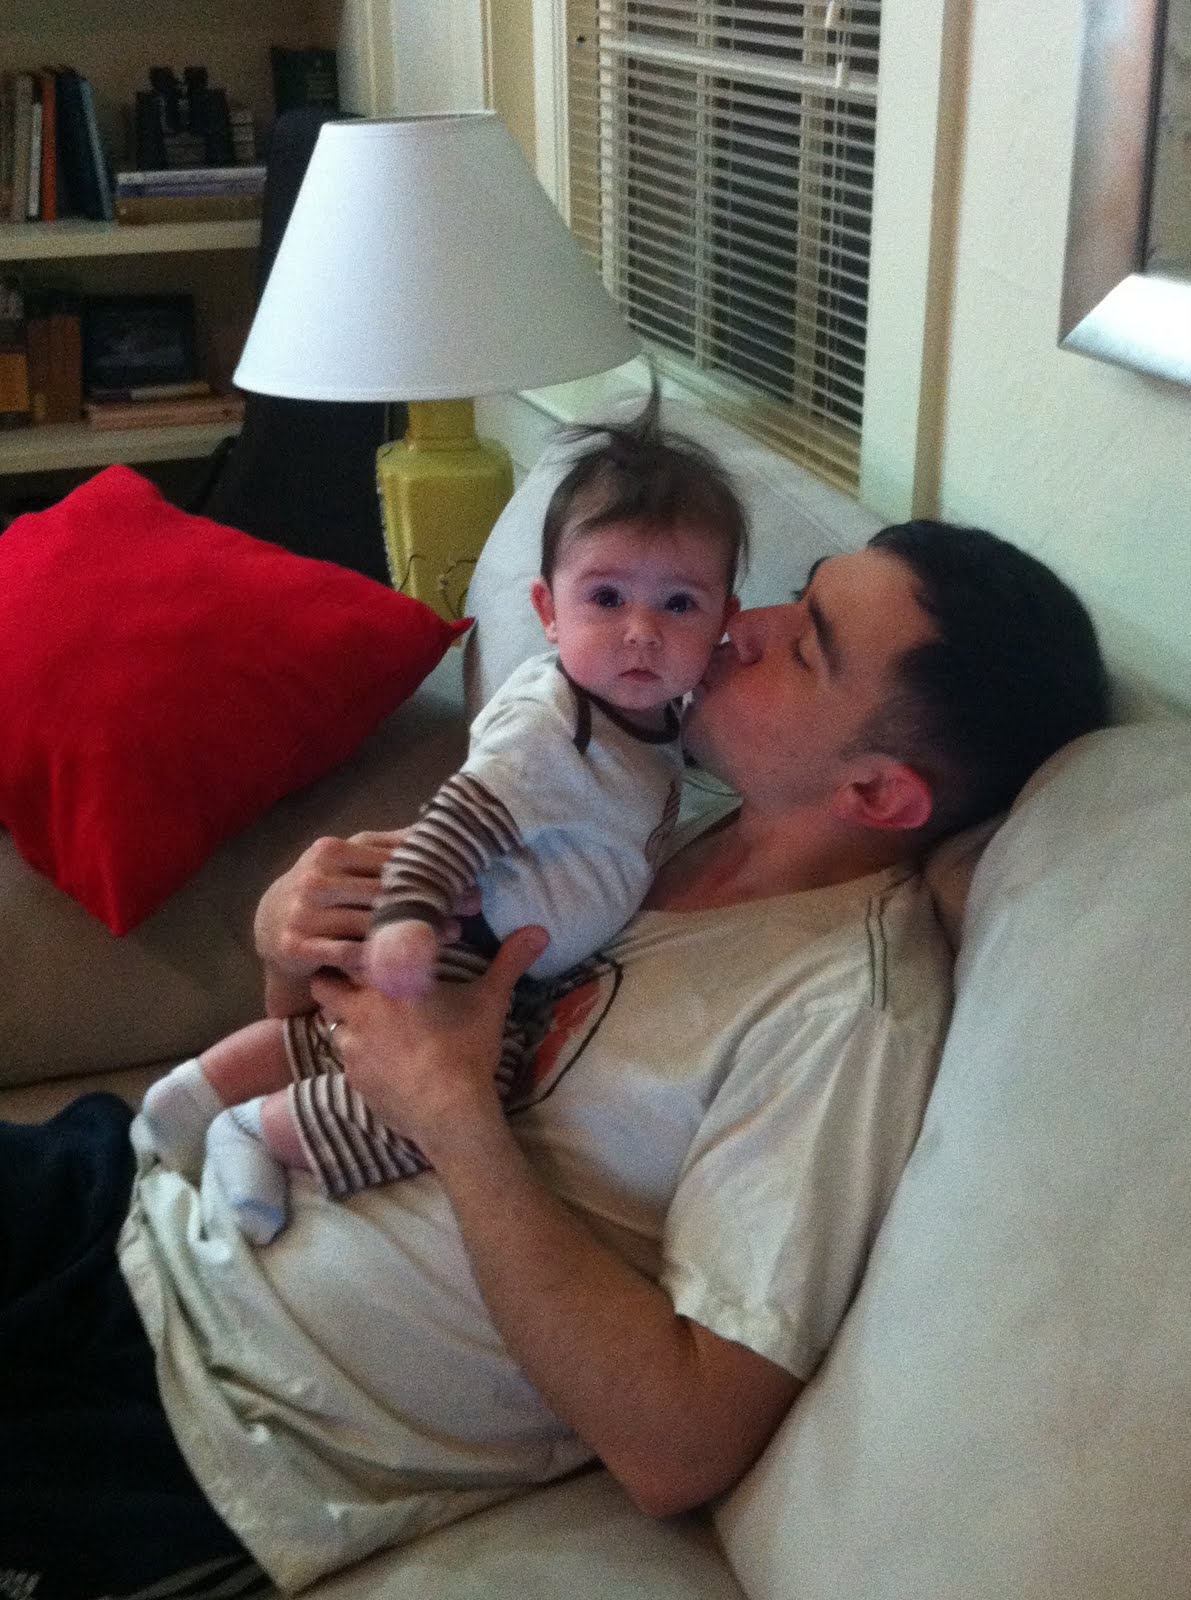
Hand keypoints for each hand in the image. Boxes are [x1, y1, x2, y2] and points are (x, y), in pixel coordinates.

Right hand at [254, 828, 483, 1003]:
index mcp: (331, 851)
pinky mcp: (296, 946)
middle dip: (431, 901)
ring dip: (415, 932)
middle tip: (468, 909)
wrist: (270, 922)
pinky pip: (348, 955)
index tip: (466, 881)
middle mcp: (315, 879)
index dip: (432, 871)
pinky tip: (410, 962)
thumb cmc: (323, 886)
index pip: (390, 861)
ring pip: (370, 925)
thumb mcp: (347, 858)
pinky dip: (380, 959)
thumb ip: (386, 846)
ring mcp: (304, 914)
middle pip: (385, 892)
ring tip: (451, 936)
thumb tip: (432, 829)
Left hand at [310, 925, 546, 1154]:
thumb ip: (509, 961)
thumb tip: (540, 930)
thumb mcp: (490, 1000)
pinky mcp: (354, 1081)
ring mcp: (351, 1050)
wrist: (450, 1112)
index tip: (364, 950)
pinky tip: (386, 1062)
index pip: (346, 952)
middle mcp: (358, 1012)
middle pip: (322, 987)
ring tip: (375, 1026)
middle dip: (335, 984)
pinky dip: (361, 1058)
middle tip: (359, 985)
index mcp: (385, 982)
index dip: (351, 950)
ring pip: (332, 1025)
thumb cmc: (466, 1047)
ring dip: (347, 1022)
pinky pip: (347, 1062)